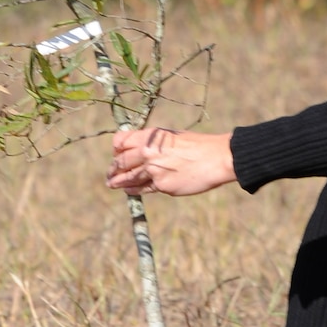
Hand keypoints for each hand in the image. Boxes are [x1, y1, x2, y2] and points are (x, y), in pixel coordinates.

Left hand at [106, 126, 235, 196]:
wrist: (216, 158)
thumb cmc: (198, 145)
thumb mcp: (173, 137)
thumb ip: (155, 144)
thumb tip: (142, 151)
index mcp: (151, 136)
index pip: (121, 141)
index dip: (116, 148)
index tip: (116, 153)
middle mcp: (148, 151)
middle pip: (121, 161)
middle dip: (114, 168)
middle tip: (110, 173)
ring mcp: (153, 169)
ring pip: (128, 177)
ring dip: (118, 181)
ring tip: (112, 184)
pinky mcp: (161, 185)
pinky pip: (142, 188)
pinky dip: (133, 190)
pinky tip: (129, 190)